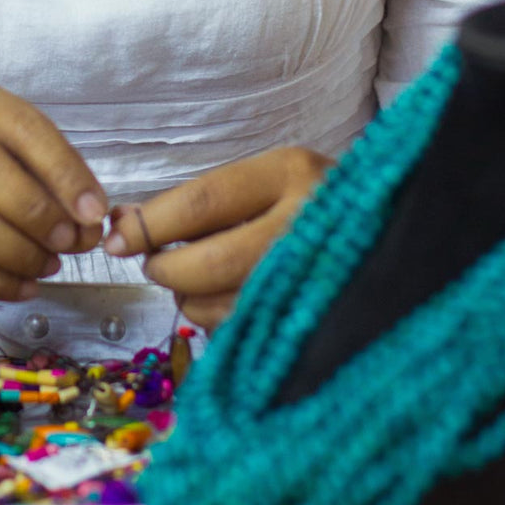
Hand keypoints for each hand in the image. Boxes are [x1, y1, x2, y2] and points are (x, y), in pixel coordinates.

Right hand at [0, 77, 107, 300]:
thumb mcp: (8, 151)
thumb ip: (50, 178)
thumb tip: (89, 221)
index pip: (24, 127)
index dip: (65, 172)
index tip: (94, 211)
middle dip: (40, 215)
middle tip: (69, 243)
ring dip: (21, 254)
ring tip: (48, 265)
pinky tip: (23, 286)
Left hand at [103, 146, 330, 331]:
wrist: (387, 230)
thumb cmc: (310, 202)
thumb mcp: (265, 180)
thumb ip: (201, 202)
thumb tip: (125, 224)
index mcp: (290, 174)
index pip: (202, 202)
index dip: (151, 224)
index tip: (117, 237)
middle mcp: (305, 224)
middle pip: (209, 261)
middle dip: (166, 268)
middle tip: (153, 264)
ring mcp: (313, 279)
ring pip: (222, 303)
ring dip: (189, 298)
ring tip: (192, 279)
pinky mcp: (316, 322)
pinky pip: (243, 330)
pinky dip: (217, 319)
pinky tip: (223, 299)